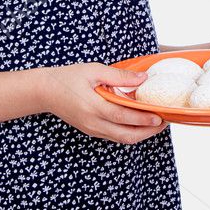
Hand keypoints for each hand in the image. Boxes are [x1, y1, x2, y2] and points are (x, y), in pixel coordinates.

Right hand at [40, 63, 169, 144]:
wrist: (45, 91)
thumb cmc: (69, 78)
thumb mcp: (94, 70)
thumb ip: (119, 76)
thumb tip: (143, 78)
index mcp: (94, 107)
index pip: (123, 117)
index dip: (143, 119)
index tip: (160, 116)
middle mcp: (93, 123)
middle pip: (126, 135)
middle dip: (148, 132)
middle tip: (163, 122)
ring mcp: (92, 129)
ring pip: (121, 139)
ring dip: (140, 134)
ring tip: (155, 123)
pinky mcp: (91, 130)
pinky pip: (114, 136)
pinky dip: (129, 132)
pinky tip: (139, 123)